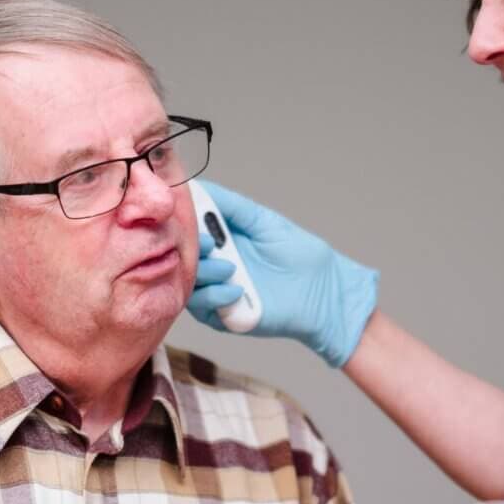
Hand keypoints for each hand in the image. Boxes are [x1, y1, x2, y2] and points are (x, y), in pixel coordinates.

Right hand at [187, 182, 378, 367]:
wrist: (324, 292)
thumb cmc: (300, 255)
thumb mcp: (263, 221)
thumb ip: (231, 205)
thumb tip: (196, 187)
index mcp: (219, 237)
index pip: (186, 227)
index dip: (182, 220)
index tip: (185, 214)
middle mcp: (212, 262)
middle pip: (180, 254)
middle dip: (189, 247)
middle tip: (210, 243)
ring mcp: (215, 289)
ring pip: (186, 280)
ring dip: (204, 272)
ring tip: (230, 268)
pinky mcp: (222, 316)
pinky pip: (201, 307)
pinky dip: (214, 296)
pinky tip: (237, 290)